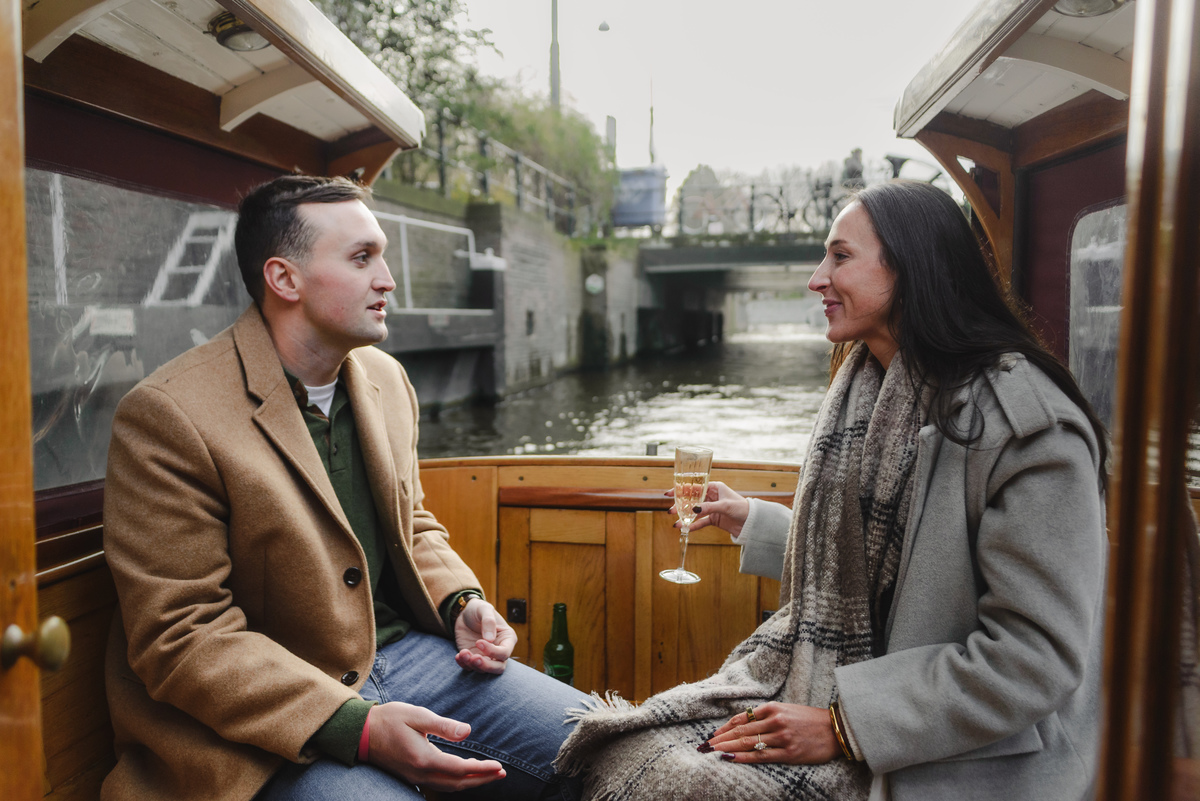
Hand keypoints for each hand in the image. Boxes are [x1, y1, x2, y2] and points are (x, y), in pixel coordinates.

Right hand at [366, 702, 505, 790]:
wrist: (361, 732)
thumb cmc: (389, 719)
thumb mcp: (417, 716)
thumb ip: (443, 726)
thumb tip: (468, 732)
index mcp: (424, 759)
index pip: (460, 769)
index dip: (482, 770)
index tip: (499, 767)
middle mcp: (421, 773)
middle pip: (457, 783)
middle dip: (481, 779)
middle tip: (501, 773)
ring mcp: (415, 777)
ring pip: (448, 786)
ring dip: (470, 782)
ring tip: (488, 774)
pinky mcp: (412, 776)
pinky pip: (439, 784)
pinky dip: (456, 782)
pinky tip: (464, 773)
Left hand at [453, 598, 516, 672]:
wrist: (464, 613)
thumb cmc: (478, 609)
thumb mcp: (484, 609)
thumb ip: (489, 622)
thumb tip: (490, 640)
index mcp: (507, 639)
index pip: (505, 653)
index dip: (493, 651)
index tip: (479, 642)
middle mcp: (498, 650)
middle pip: (498, 667)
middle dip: (486, 666)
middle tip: (474, 658)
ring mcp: (486, 656)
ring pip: (484, 670)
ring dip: (472, 664)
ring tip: (462, 653)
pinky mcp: (473, 658)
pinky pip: (470, 668)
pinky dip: (464, 664)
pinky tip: (458, 656)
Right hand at [666, 481, 750, 536]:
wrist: (752, 523)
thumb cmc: (742, 508)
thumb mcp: (725, 506)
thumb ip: (708, 507)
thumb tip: (693, 509)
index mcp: (715, 487)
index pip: (695, 487)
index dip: (681, 490)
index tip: (670, 493)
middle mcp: (712, 497)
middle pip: (692, 499)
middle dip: (681, 505)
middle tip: (670, 511)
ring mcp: (712, 508)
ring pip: (695, 511)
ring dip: (685, 517)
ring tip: (675, 522)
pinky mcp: (714, 519)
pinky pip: (701, 522)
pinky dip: (693, 525)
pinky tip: (685, 528)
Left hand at [704, 702, 840, 763]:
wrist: (837, 729)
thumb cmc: (811, 720)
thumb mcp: (787, 710)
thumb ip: (768, 715)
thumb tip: (745, 724)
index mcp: (773, 707)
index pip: (741, 718)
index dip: (725, 727)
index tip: (713, 734)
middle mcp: (775, 720)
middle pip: (740, 730)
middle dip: (720, 738)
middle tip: (704, 745)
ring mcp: (781, 737)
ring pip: (747, 742)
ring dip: (727, 747)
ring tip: (712, 752)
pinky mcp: (788, 753)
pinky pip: (761, 756)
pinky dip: (743, 757)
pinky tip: (731, 758)